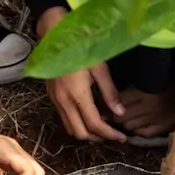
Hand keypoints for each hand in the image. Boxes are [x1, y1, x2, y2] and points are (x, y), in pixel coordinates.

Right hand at [37, 6, 126, 142]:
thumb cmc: (80, 48)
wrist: (54, 36)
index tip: (122, 137)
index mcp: (77, 94)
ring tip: (102, 127)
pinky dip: (78, 123)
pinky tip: (89, 115)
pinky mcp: (52, 97)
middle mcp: (64, 102)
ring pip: (71, 129)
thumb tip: (119, 113)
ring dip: (87, 132)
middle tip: (112, 135)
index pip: (94, 124)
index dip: (109, 134)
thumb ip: (109, 92)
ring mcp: (56, 100)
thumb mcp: (99, 68)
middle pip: (80, 133)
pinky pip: (65, 119)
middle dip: (98, 138)